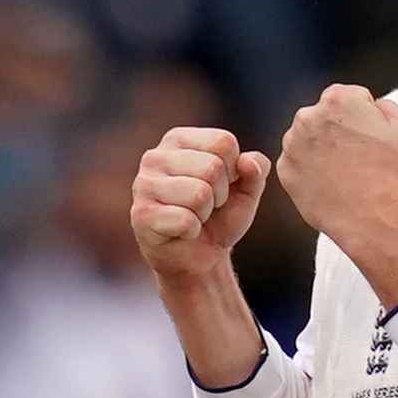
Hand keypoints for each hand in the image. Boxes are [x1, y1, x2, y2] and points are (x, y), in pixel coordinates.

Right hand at [132, 128, 267, 284]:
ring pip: (199, 194)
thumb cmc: (219, 217)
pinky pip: (185, 221)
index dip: (233, 170)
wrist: (199, 258)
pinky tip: (181, 232)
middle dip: (220, 195)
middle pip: (212, 167)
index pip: (223, 142)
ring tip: (194, 217)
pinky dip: (192, 231)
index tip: (221, 186)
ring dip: (205, 214)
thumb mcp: (247, 190)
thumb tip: (248, 163)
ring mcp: (143, 185)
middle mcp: (155, 156)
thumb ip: (256, 169)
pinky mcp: (141, 215)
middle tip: (207, 207)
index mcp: (178, 139)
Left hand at [274, 84, 397, 247]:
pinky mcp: (285, 171)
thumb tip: (373, 106)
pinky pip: (297, 164)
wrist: (372, 216)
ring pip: (307, 140)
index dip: (361, 116)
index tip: (366, 133)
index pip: (346, 97)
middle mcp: (309, 118)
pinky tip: (330, 182)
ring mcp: (293, 146)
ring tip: (345, 171)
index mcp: (338, 99)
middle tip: (357, 154)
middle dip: (337, 130)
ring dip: (321, 150)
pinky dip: (310, 171)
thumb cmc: (389, 175)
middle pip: (323, 116)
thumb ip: (385, 106)